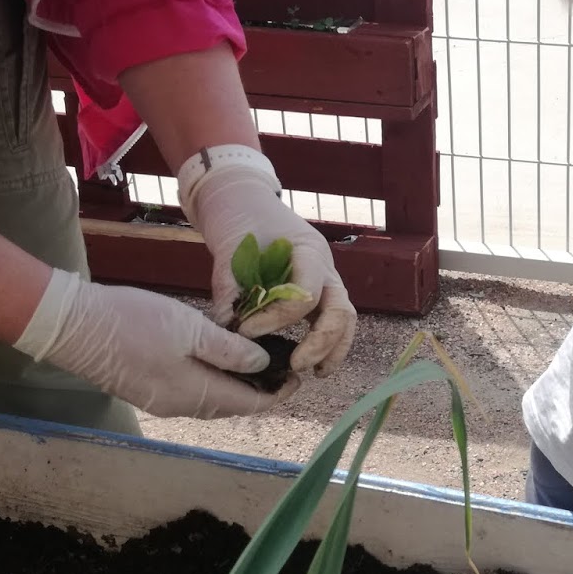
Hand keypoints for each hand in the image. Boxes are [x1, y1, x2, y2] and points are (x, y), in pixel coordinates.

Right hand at [14, 269, 297, 418]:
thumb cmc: (132, 322)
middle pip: (232, 405)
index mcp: (195, 395)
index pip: (250, 404)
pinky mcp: (146, 390)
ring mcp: (160, 401)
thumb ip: (229, 350)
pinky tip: (218, 360)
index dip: (278, 393)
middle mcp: (180, 407)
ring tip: (258, 362)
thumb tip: (264, 364)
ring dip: (236, 386)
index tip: (299, 376)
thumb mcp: (190, 329)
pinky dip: (212, 381)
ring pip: (211, 399)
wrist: (73, 327)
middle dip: (261, 390)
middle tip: (284, 365)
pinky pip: (191, 392)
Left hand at [177, 146, 356, 376]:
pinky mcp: (317, 292)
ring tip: (316, 373)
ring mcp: (325, 280)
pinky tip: (310, 364)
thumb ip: (230, 287)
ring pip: (345, 319)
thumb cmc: (239, 218)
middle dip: (322, 341)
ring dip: (333, 348)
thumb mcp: (229, 248)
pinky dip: (326, 344)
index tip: (246, 330)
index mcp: (308, 249)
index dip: (278, 316)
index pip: (306, 291)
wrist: (244, 200)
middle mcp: (325, 267)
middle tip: (296, 365)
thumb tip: (227, 328)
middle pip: (341, 309)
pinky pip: (331, 321)